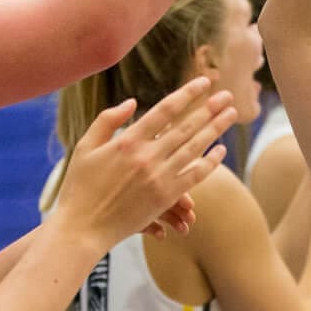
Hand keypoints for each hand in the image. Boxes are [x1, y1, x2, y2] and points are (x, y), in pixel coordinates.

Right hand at [55, 79, 236, 246]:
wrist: (82, 227)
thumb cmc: (79, 187)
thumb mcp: (84, 147)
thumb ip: (107, 120)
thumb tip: (133, 101)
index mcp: (127, 141)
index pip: (165, 110)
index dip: (187, 94)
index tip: (203, 83)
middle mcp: (146, 157)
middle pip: (186, 126)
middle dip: (209, 108)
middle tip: (227, 95)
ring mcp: (158, 178)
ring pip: (194, 148)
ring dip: (215, 129)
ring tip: (231, 114)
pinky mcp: (164, 198)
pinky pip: (193, 176)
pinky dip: (209, 163)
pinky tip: (221, 150)